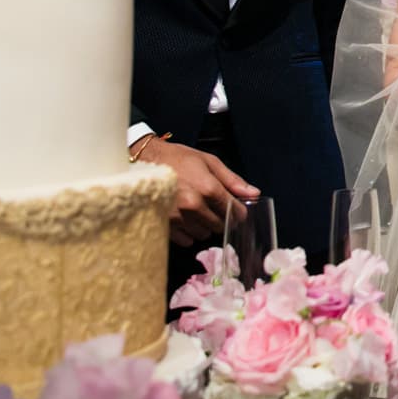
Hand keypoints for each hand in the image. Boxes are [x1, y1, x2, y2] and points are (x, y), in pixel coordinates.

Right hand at [138, 137, 258, 245]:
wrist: (143, 162)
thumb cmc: (178, 159)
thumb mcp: (209, 162)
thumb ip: (232, 180)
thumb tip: (254, 194)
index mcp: (207, 188)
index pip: (233, 211)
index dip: (238, 212)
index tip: (236, 210)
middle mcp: (193, 206)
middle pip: (219, 225)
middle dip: (221, 218)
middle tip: (215, 207)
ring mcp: (177, 219)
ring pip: (203, 234)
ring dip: (204, 226)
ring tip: (197, 211)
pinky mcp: (164, 227)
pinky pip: (186, 240)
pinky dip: (188, 232)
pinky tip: (185, 219)